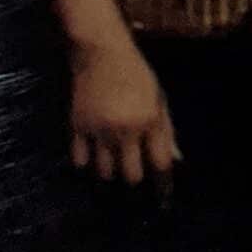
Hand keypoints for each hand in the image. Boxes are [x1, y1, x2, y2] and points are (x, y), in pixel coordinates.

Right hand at [69, 40, 177, 187]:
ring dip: (112, 172)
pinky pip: (80, 159)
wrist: (103, 55)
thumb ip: (165, 132)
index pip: (159, 162)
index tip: (163, 196)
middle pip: (131, 174)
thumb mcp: (159, 100)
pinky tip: (93, 159)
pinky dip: (87, 163)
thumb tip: (174, 160)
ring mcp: (99, 130)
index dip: (163, 182)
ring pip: (105, 172)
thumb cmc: (137, 76)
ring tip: (115, 166)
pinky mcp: (78, 127)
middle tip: (135, 175)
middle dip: (135, 178)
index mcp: (149, 121)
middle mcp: (125, 130)